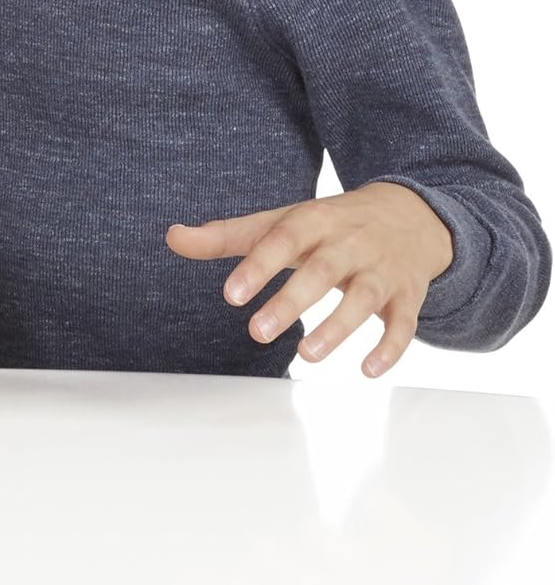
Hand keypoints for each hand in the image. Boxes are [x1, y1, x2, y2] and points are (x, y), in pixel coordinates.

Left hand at [164, 183, 453, 376]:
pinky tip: (367, 370)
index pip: (282, 239)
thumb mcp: (280, 222)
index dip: (258, 266)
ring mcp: (381, 270)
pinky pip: (403, 323)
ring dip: (338, 328)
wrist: (411, 214)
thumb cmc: (329, 224)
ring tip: (306, 355)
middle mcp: (349, 244)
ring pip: (364, 299)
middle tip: (257, 332)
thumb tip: (173, 237)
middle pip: (321, 271)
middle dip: (291, 301)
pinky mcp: (406, 296)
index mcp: (313, 221)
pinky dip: (391, 347)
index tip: (230, 294)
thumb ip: (227, 236)